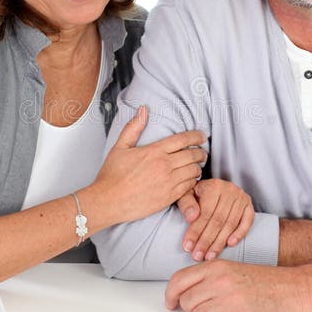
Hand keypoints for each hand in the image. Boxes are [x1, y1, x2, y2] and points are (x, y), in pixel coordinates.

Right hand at [93, 106, 206, 223]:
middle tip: (202, 152)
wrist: (108, 201)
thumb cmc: (112, 176)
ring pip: (194, 171)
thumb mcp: (120, 147)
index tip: (202, 136)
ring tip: (197, 165)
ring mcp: (168, 182)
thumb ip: (133, 127)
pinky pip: (189, 187)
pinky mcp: (169, 197)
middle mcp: (164, 166)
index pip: (183, 139)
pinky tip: (190, 179)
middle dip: (201, 152)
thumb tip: (143, 110)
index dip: (196, 136)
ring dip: (198, 167)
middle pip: (193, 155)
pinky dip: (193, 181)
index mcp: (154, 151)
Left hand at [164, 259, 309, 311]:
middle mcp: (221, 282)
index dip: (170, 295)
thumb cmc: (266, 282)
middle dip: (193, 310)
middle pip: (187, 302)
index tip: (170, 303)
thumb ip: (208, 278)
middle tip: (208, 310)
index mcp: (217, 267)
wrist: (295, 290)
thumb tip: (182, 294)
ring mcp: (230, 301)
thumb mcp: (234, 270)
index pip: (179, 280)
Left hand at [176, 179, 253, 261]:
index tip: (188, 246)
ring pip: (230, 224)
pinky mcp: (249, 205)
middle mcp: (229, 190)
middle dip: (206, 241)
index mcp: (213, 186)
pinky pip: (247, 222)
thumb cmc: (198, 193)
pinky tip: (230, 244)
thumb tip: (192, 217)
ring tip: (209, 256)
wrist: (213, 187)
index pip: (205, 213)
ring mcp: (241, 198)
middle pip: (218, 221)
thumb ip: (186, 204)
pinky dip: (239, 234)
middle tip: (198, 256)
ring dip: (219, 242)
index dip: (196, 231)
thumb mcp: (187, 194)